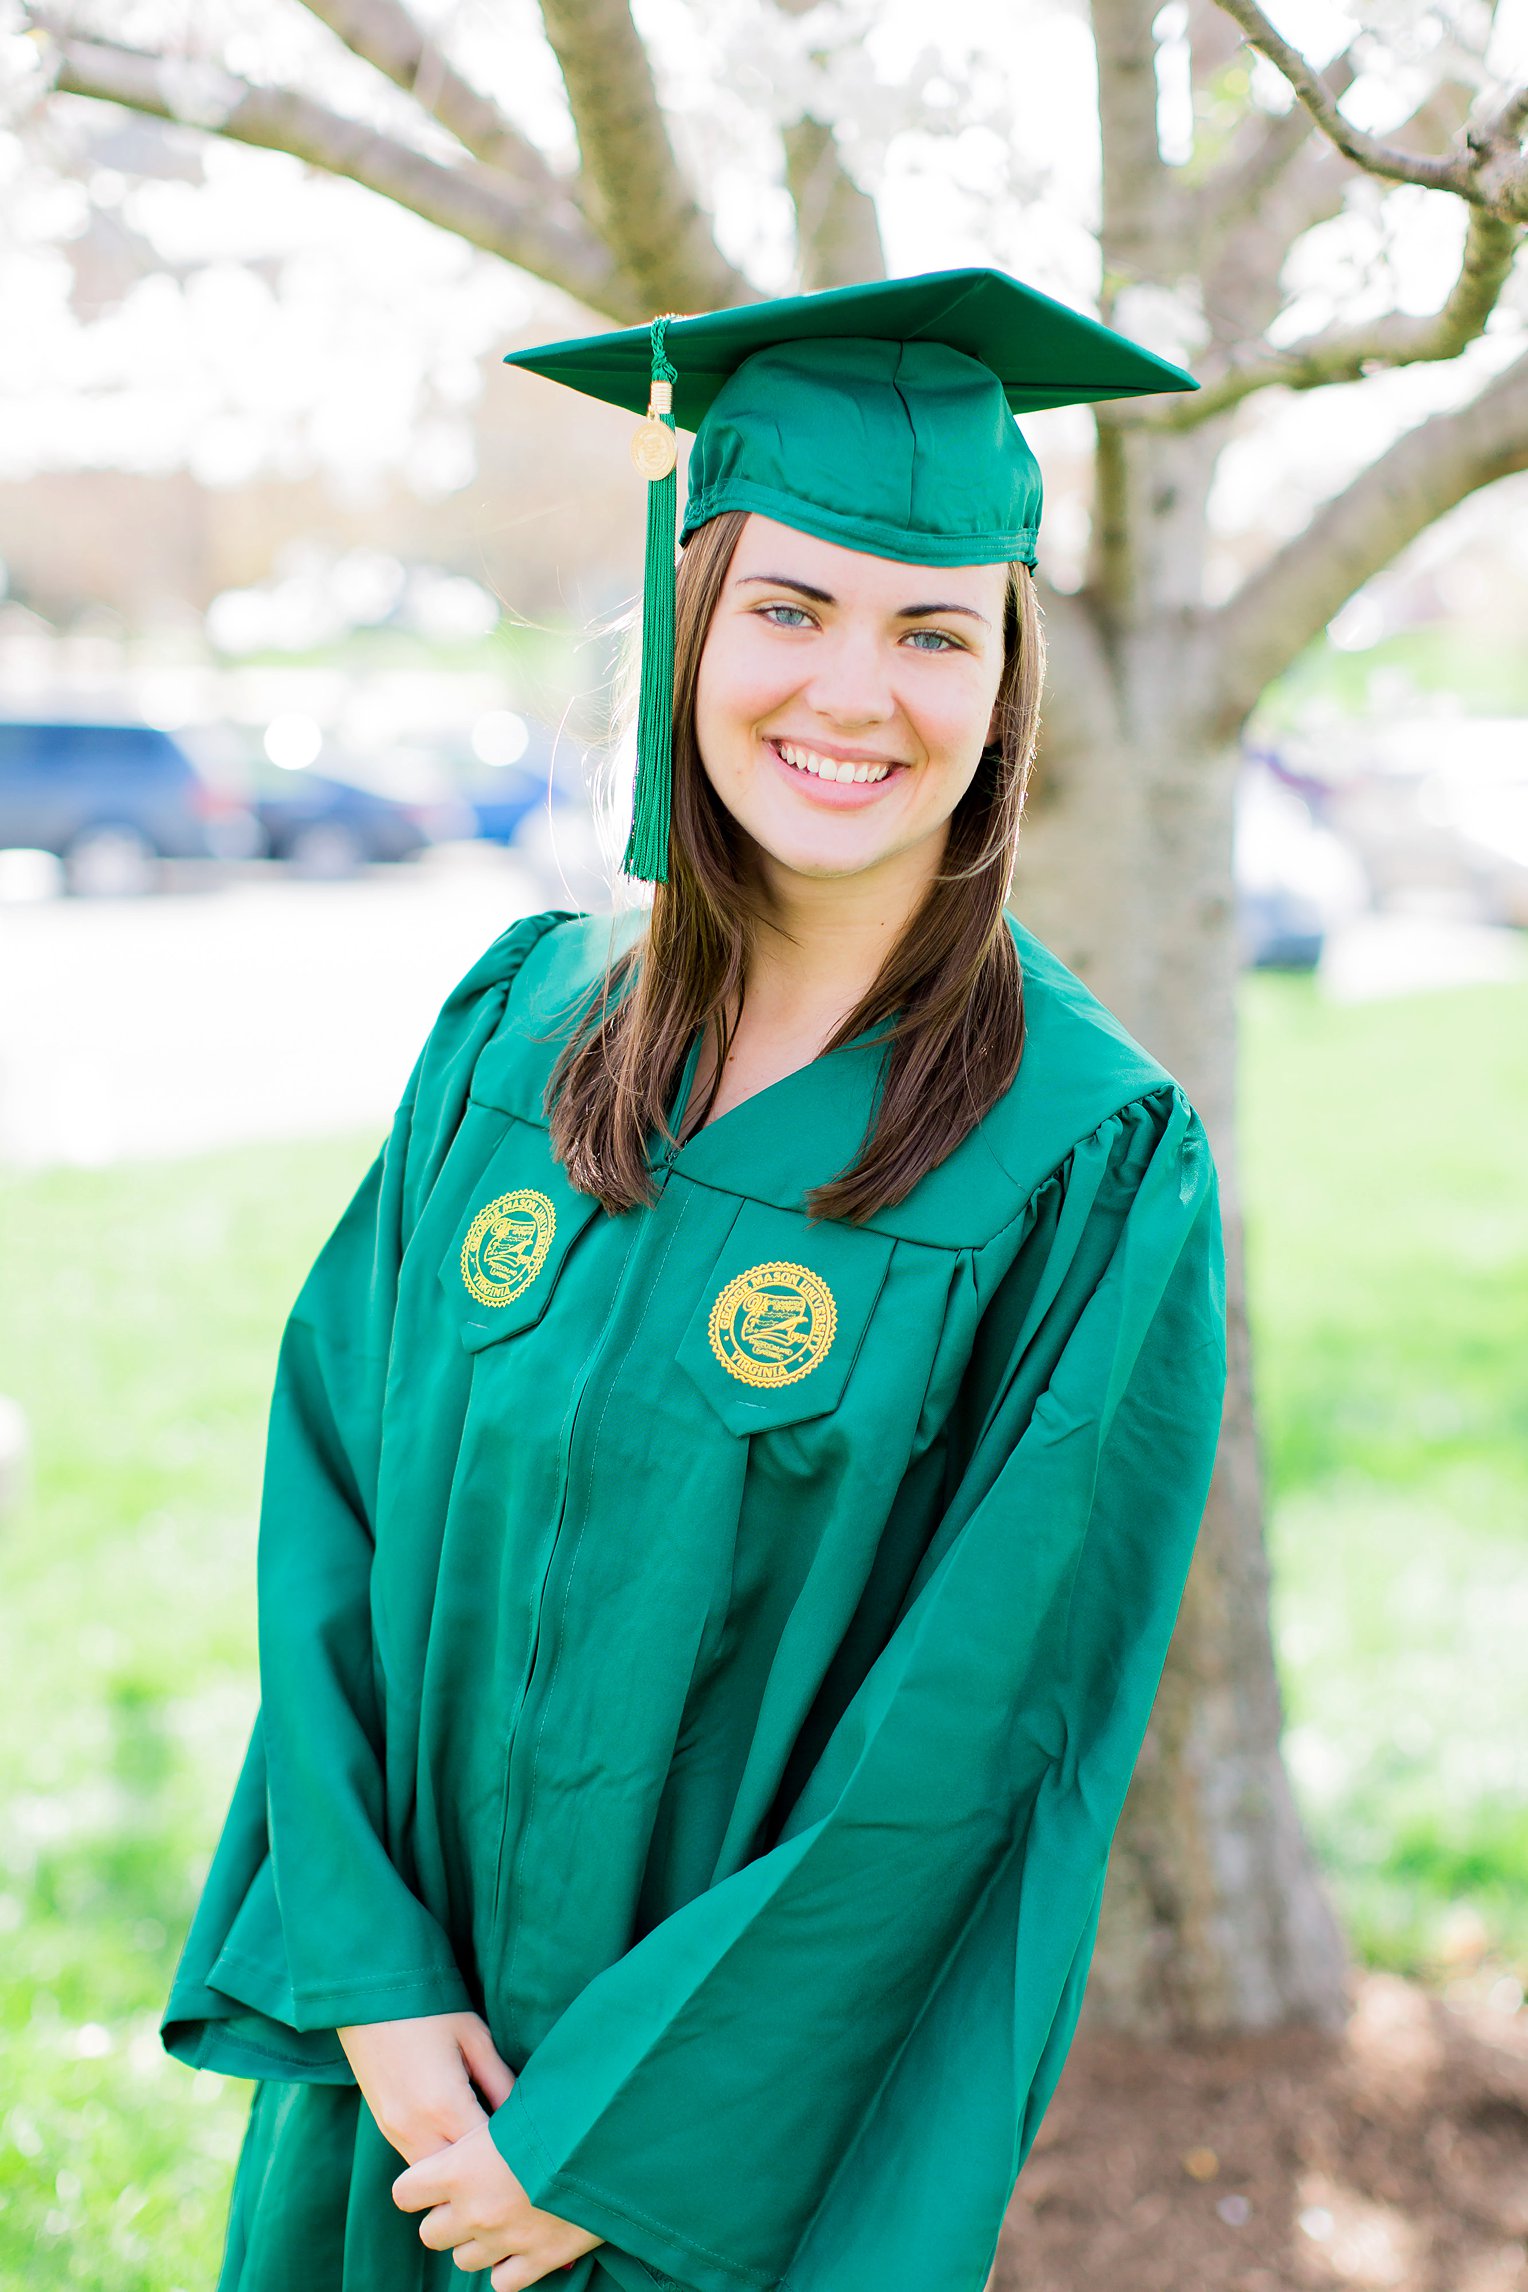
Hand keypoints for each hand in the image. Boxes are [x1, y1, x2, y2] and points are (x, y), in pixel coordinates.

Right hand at [336, 2012, 513, 2165]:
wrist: (371, 1997)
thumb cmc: (431, 2010)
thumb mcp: (475, 2037)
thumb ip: (501, 2081)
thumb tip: (525, 2115)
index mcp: (445, 2106)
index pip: (486, 2156)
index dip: (511, 2156)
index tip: (532, 2149)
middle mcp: (417, 2130)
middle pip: (459, 2178)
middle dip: (484, 2171)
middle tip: (513, 2159)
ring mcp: (396, 2133)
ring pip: (435, 2177)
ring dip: (459, 2170)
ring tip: (487, 2153)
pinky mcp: (385, 2129)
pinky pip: (417, 2160)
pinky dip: (439, 2159)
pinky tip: (460, 2142)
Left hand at [393, 2119, 604, 2286]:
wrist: (607, 2141)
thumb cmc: (557, 2111)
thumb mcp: (510, 2107)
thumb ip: (479, 2130)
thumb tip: (467, 2132)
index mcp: (459, 2170)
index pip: (404, 2193)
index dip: (419, 2185)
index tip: (437, 2175)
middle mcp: (474, 2211)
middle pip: (430, 2234)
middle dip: (446, 2217)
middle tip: (472, 2196)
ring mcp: (504, 2241)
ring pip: (463, 2260)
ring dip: (476, 2242)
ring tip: (500, 2216)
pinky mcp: (538, 2260)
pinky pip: (502, 2282)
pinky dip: (507, 2267)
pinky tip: (520, 2243)